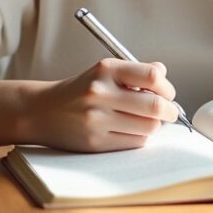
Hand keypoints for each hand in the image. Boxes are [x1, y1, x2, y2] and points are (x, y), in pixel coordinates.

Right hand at [24, 58, 179, 151]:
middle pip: (155, 106)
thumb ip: (134, 72)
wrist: (42, 111)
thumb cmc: (80, 91)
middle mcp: (100, 92)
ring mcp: (97, 119)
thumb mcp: (103, 72)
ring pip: (148, 127)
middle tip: (170, 112)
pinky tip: (130, 130)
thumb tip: (163, 75)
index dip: (167, 87)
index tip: (168, 93)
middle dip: (170, 111)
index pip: (152, 76)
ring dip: (154, 125)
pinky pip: (135, 142)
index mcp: (105, 69)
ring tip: (146, 121)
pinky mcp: (95, 142)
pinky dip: (140, 137)